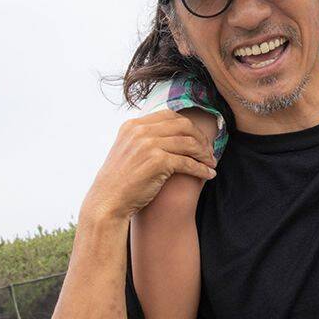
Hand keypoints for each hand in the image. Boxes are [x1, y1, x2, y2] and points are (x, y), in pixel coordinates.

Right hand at [80, 109, 216, 222]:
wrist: (107, 202)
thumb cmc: (120, 180)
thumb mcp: (127, 149)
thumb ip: (144, 136)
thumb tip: (171, 130)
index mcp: (133, 125)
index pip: (170, 116)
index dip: (189, 126)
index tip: (199, 138)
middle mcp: (140, 131)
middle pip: (183, 126)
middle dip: (201, 138)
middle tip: (210, 151)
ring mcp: (149, 145)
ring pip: (189, 143)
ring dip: (204, 154)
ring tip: (211, 163)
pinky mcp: (157, 162)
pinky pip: (188, 162)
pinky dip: (201, 169)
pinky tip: (208, 174)